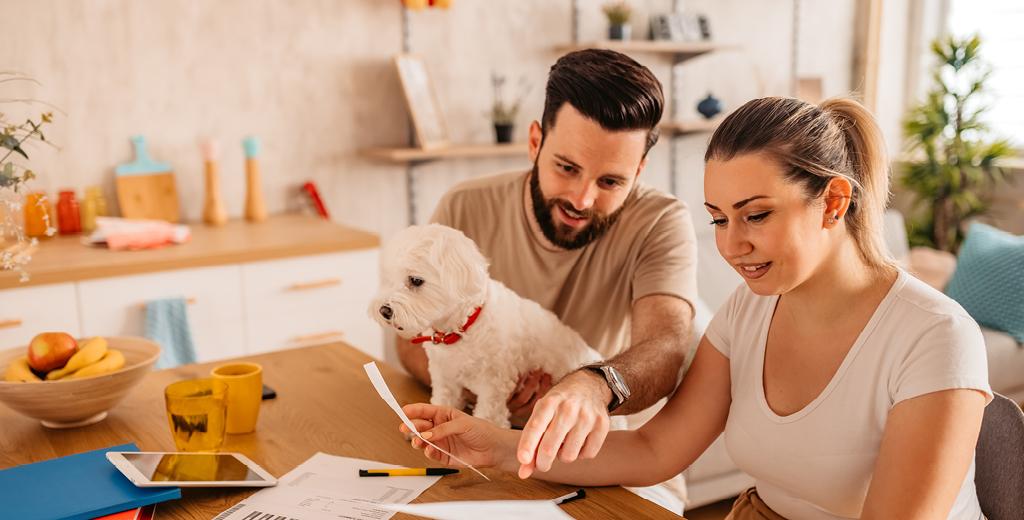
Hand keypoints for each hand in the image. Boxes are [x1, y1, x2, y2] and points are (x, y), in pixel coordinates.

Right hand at [400, 403, 514, 469]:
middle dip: (411, 426)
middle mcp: (439, 428)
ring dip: (417, 441)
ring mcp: (441, 442)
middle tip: (404, 428)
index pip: (424, 411)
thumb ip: (442, 429)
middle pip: (420, 426)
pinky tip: (428, 450)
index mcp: (444, 415)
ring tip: (417, 441)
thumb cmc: (481, 431)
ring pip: (422, 441)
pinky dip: (428, 452)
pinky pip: (431, 454)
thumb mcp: (462, 424)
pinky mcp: (444, 456)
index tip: (402, 411)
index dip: (413, 410)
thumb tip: (425, 435)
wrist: (493, 449)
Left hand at [516, 370, 610, 478]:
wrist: (588, 386)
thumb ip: (531, 442)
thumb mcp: (542, 414)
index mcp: (549, 402)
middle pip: (550, 447)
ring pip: (569, 455)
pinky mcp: (603, 424)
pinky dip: (581, 454)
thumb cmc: (559, 405)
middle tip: (542, 464)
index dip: (527, 445)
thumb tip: (523, 473)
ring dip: (563, 456)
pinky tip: (579, 441)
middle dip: (542, 462)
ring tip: (564, 442)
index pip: (536, 426)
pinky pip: (588, 455)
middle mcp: (568, 408)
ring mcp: (587, 416)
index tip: (522, 460)